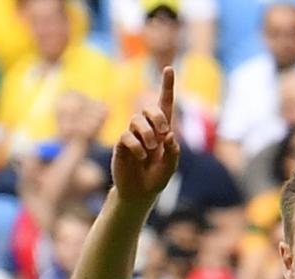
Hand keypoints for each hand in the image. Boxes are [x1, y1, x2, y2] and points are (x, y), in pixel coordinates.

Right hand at [111, 67, 179, 205]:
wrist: (139, 194)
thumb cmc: (156, 179)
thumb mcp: (170, 167)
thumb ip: (173, 152)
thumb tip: (170, 135)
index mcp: (162, 130)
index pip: (164, 104)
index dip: (167, 86)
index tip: (168, 68)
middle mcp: (146, 129)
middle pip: (149, 108)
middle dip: (158, 117)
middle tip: (164, 133)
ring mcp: (132, 136)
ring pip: (136, 120)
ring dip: (147, 133)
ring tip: (151, 150)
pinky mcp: (121, 146)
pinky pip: (126, 136)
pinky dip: (136, 145)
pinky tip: (141, 157)